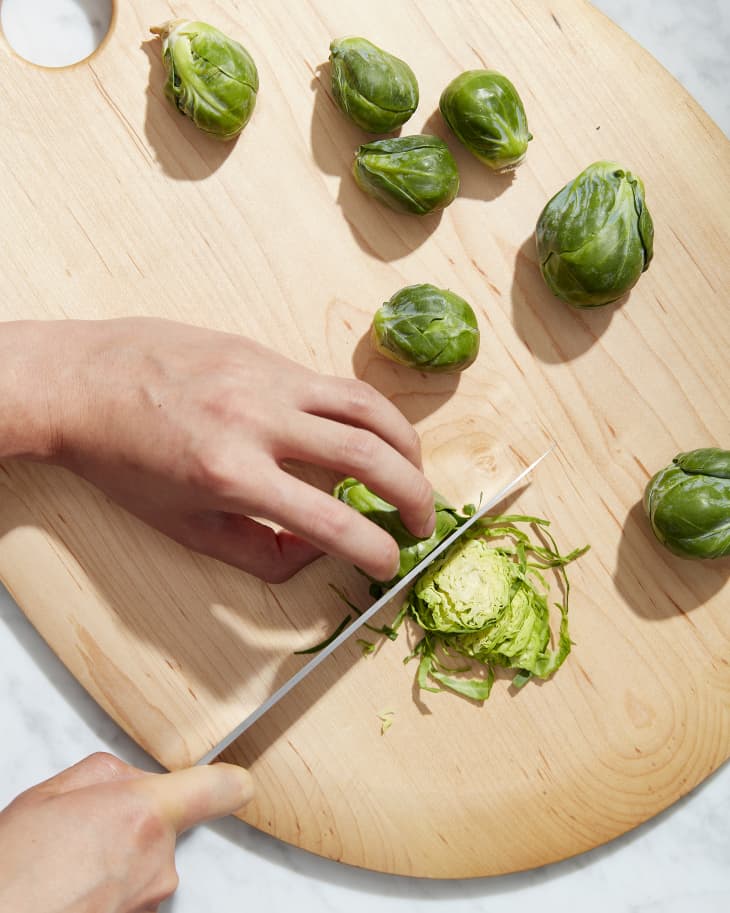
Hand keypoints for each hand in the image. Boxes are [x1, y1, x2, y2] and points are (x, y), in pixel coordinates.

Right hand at [0, 752, 252, 912]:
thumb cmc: (14, 872)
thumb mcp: (50, 796)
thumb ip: (106, 775)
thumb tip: (130, 777)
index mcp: (143, 814)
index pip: (218, 788)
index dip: (228, 781)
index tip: (237, 780)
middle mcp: (158, 861)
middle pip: (166, 823)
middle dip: (133, 819)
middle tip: (83, 829)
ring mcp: (150, 900)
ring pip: (147, 859)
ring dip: (118, 856)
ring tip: (68, 864)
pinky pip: (134, 890)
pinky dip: (110, 886)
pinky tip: (73, 888)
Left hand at [8, 317, 434, 581]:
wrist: (81, 382)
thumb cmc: (122, 460)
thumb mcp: (182, 525)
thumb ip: (256, 551)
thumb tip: (315, 553)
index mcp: (231, 475)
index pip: (328, 520)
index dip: (372, 550)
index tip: (390, 564)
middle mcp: (258, 421)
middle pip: (368, 454)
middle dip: (413, 494)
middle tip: (424, 520)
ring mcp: (266, 379)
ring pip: (366, 406)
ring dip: (407, 444)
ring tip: (415, 472)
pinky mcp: (266, 354)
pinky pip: (335, 384)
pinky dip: (367, 415)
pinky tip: (370, 435)